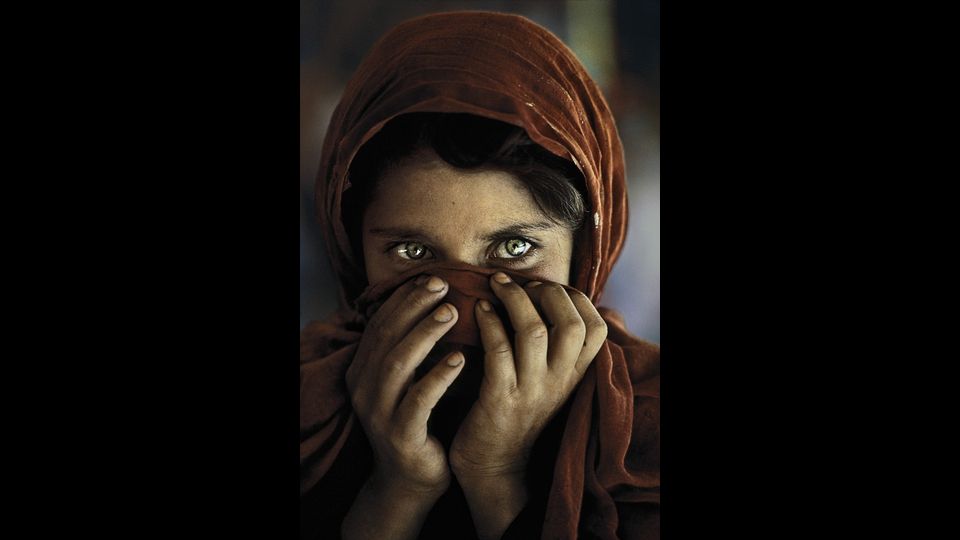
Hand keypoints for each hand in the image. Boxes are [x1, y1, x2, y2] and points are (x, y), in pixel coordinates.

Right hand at [342, 274, 464, 538]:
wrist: (410, 480)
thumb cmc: (418, 422)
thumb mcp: (409, 381)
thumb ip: (414, 348)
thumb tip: (441, 302)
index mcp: (363, 370)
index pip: (380, 324)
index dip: (405, 299)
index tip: (433, 278)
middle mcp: (364, 388)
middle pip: (387, 336)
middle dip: (414, 307)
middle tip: (444, 286)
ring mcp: (379, 413)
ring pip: (398, 364)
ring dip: (425, 334)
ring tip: (452, 314)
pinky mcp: (401, 435)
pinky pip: (418, 401)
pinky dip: (438, 377)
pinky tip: (459, 359)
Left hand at [448, 272, 606, 537]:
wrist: (492, 468)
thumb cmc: (517, 413)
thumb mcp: (550, 383)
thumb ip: (558, 350)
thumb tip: (556, 300)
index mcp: (574, 377)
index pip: (595, 328)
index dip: (575, 298)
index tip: (545, 287)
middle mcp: (559, 383)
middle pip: (571, 323)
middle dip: (546, 291)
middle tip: (520, 283)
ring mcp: (531, 392)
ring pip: (534, 331)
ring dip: (514, 299)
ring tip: (496, 285)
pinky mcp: (499, 400)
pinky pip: (498, 350)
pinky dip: (489, 322)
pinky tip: (479, 309)